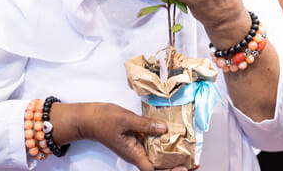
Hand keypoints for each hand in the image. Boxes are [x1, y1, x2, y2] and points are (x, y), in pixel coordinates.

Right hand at [51, 102, 184, 170]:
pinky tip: (173, 136)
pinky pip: (152, 143)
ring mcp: (136, 146)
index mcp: (133, 153)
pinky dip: (163, 142)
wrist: (89, 118)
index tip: (184, 167)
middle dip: (175, 166)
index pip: (153, 170)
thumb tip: (164, 129)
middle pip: (158, 166)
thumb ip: (144, 125)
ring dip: (171, 155)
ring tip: (188, 151)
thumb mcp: (125, 119)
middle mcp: (136, 153)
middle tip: (193, 163)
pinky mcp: (136, 138)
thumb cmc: (102, 120)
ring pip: (156, 155)